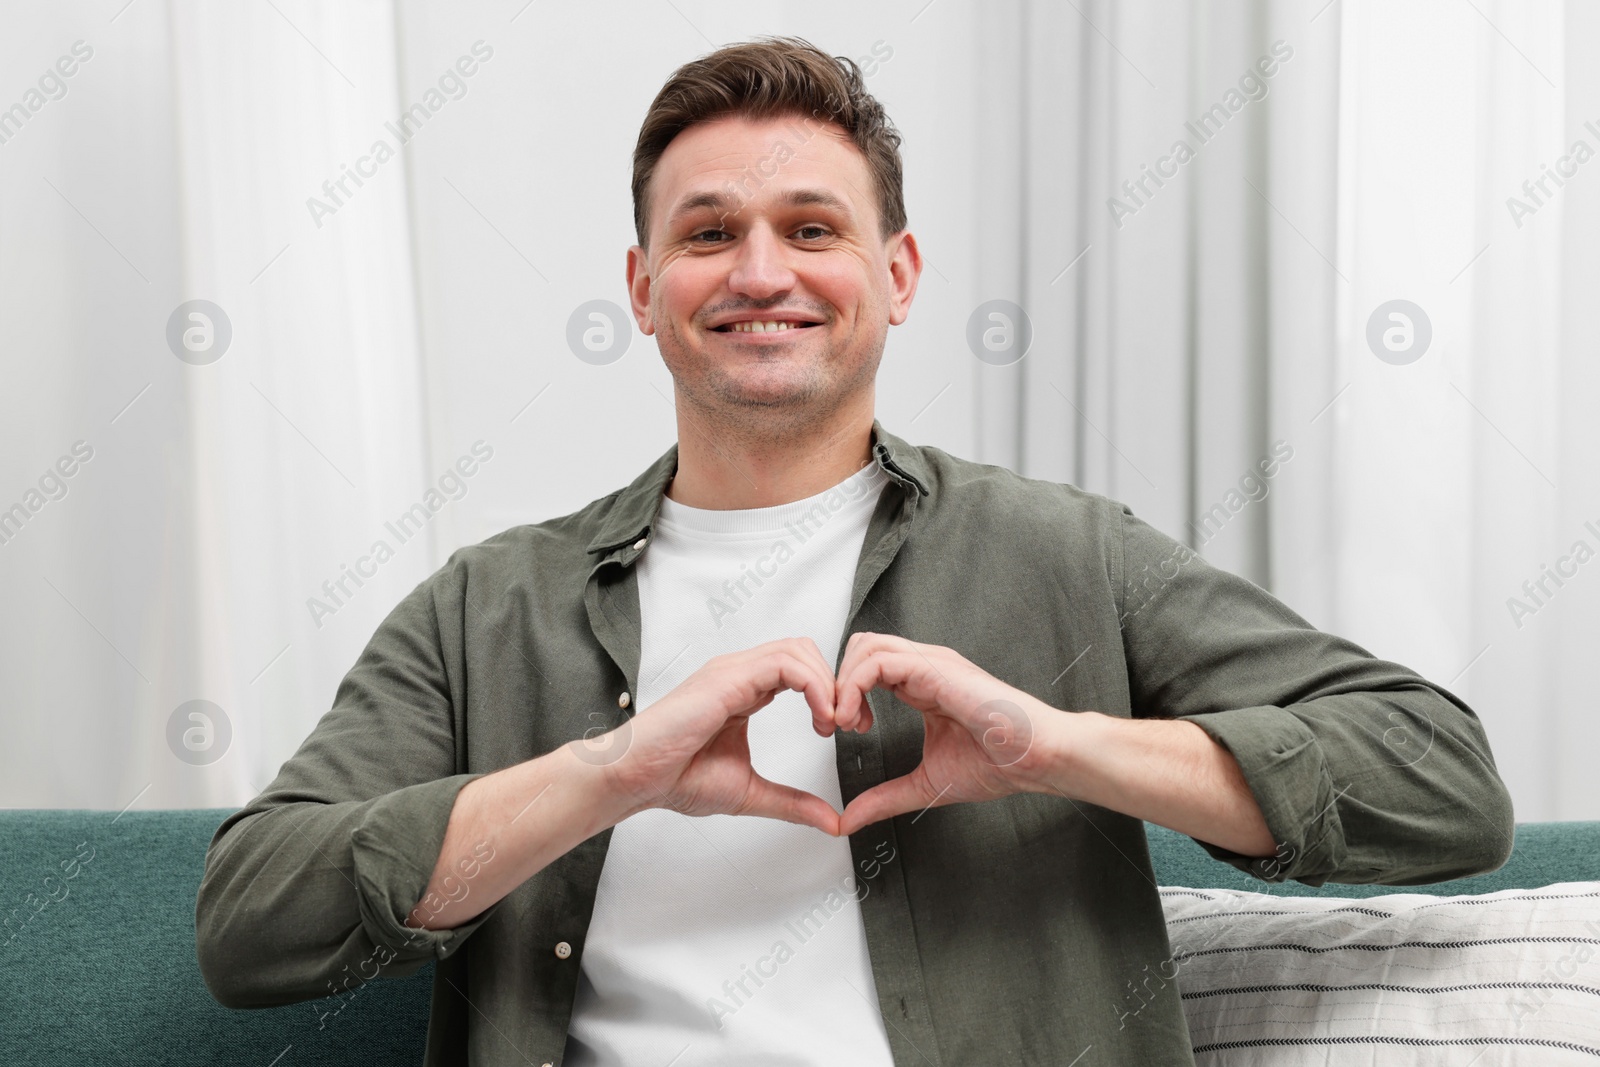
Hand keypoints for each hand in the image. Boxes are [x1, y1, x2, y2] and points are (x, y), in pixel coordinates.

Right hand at [588, 637, 843, 835]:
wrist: (635, 779)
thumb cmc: (676, 780)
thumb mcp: (750, 793)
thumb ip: (792, 803)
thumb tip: (831, 821)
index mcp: (745, 692)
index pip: (800, 671)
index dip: (830, 694)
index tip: (846, 728)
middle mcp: (740, 674)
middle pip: (805, 651)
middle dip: (835, 682)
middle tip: (849, 723)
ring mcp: (733, 671)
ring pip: (799, 649)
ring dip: (828, 683)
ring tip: (834, 723)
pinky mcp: (729, 677)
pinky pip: (786, 663)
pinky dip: (814, 686)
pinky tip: (820, 719)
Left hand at [830, 632, 1057, 836]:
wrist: (1035, 759)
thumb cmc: (998, 765)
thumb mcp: (924, 784)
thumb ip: (884, 798)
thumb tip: (847, 820)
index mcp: (922, 685)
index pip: (867, 666)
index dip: (846, 693)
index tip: (846, 730)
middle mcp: (923, 667)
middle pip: (860, 646)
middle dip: (837, 682)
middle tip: (838, 724)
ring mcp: (929, 663)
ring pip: (865, 646)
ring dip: (843, 684)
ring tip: (847, 722)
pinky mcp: (935, 668)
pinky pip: (878, 661)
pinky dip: (855, 686)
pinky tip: (859, 719)